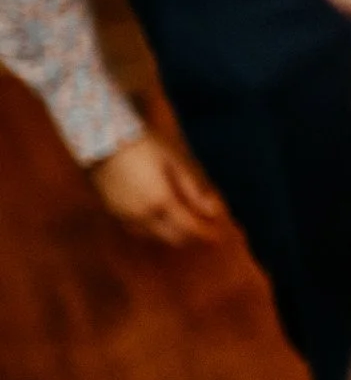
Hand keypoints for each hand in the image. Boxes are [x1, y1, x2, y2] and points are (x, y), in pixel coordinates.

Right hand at [89, 130, 236, 250]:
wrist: (103, 141)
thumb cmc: (144, 148)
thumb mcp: (175, 164)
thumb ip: (193, 191)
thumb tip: (213, 211)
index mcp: (160, 202)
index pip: (189, 228)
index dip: (206, 234)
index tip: (218, 236)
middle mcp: (142, 216)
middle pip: (172, 238)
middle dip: (192, 238)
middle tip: (206, 232)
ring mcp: (125, 216)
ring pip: (155, 237)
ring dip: (173, 236)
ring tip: (187, 226)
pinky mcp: (113, 213)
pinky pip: (138, 231)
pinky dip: (154, 231)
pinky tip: (162, 223)